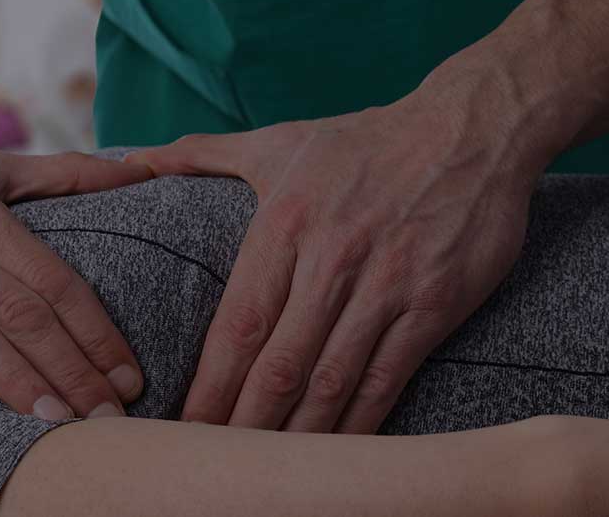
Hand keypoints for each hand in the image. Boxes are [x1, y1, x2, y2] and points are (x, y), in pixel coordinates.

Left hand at [132, 100, 543, 432]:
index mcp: (285, 224)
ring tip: (267, 479)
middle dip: (243, 424)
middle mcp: (333, 258)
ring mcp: (387, 285)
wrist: (473, 128)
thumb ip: (203, 155)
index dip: (210, 383)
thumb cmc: (364, 141)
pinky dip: (359, 423)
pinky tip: (335, 457)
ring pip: (331, 381)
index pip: (238, 323)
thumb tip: (134, 161)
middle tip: (215, 469)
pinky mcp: (434, 304)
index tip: (184, 426)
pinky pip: (388, 378)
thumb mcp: (280, 142)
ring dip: (297, 437)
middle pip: (279, 364)